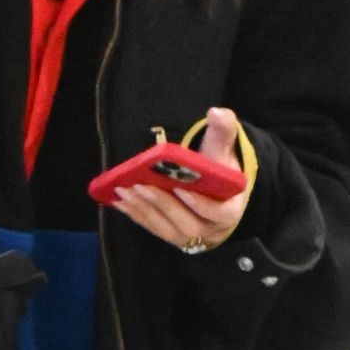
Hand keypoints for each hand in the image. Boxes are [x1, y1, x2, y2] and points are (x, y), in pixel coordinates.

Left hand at [112, 107, 247, 255]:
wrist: (212, 188)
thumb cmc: (217, 169)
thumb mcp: (223, 149)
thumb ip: (223, 130)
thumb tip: (217, 113)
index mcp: (230, 209)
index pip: (220, 213)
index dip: (201, 204)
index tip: (181, 189)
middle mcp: (211, 229)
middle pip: (188, 225)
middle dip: (163, 205)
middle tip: (141, 186)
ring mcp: (191, 237)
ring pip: (168, 230)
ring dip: (144, 210)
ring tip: (124, 190)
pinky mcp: (172, 236)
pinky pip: (153, 229)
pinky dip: (135, 215)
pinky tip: (119, 200)